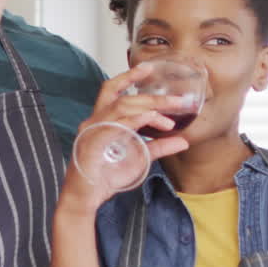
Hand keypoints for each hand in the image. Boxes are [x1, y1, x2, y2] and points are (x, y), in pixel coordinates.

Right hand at [60, 65, 189, 212]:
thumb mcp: (138, 159)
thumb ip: (158, 147)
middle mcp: (95, 120)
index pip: (113, 90)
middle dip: (153, 96)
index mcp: (102, 120)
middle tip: (178, 100)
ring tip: (171, 115)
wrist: (84, 199)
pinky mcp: (94, 141)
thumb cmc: (105, 178)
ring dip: (151, 108)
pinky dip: (137, 120)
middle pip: (124, 96)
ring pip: (123, 106)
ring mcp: (93, 130)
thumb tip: (183, 140)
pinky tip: (153, 120)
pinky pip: (118, 124)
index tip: (148, 67)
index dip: (129, 76)